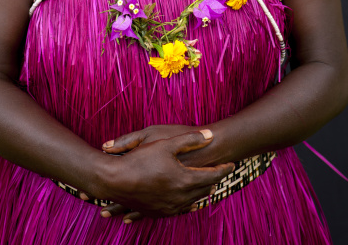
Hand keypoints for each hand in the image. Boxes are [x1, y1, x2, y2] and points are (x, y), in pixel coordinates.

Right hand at [98, 129, 233, 221]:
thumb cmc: (140, 159)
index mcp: (184, 180)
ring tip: (208, 187)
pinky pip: (178, 209)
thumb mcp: (166, 143)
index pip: (212, 175)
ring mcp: (169, 207)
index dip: (222, 169)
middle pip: (203, 189)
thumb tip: (210, 135)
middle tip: (220, 173)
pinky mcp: (158, 212)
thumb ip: (190, 139)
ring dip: (201, 192)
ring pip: (192, 201)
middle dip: (213, 180)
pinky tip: (188, 202)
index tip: (231, 163)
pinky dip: (187, 203)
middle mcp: (180, 197)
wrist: (116, 180)